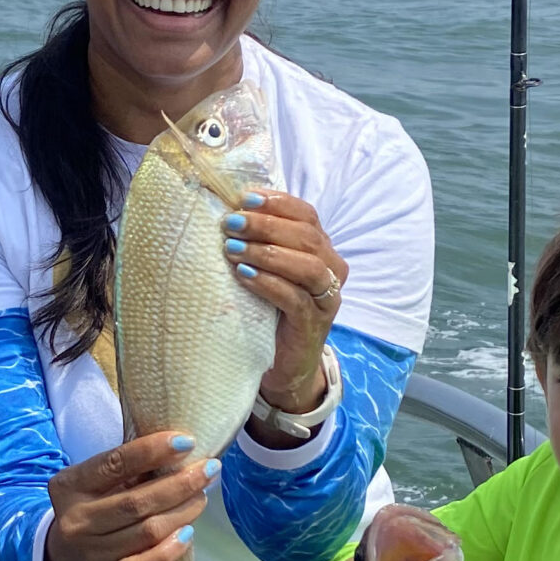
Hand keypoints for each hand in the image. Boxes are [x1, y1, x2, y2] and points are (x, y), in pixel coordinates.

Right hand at [41, 432, 216, 560]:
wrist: (62, 558)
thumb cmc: (89, 508)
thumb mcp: (94, 483)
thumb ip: (127, 469)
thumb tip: (180, 454)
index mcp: (70, 486)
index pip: (114, 464)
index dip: (152, 451)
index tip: (186, 442)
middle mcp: (77, 520)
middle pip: (137, 501)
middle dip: (180, 483)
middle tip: (209, 470)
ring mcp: (92, 553)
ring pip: (147, 532)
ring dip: (183, 512)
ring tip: (201, 497)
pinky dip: (170, 550)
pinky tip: (188, 533)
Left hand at [221, 190, 347, 418]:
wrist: (282, 362)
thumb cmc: (270, 308)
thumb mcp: (267, 268)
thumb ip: (260, 241)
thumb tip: (228, 209)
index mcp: (321, 249)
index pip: (307, 215)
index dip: (278, 203)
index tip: (245, 198)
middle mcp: (331, 270)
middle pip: (307, 237)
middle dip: (267, 225)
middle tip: (231, 223)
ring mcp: (326, 298)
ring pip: (307, 266)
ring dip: (267, 253)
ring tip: (234, 249)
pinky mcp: (314, 324)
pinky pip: (296, 299)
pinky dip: (269, 283)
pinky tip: (244, 276)